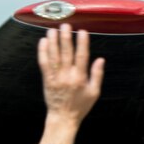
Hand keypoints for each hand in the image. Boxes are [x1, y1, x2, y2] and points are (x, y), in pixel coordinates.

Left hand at [37, 25, 104, 143]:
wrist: (63, 118)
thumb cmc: (80, 106)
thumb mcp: (94, 93)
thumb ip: (97, 75)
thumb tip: (100, 59)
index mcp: (80, 78)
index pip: (82, 56)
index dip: (82, 43)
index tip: (82, 32)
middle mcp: (67, 76)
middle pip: (66, 53)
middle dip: (66, 38)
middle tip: (65, 25)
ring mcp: (56, 77)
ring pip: (54, 56)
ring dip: (53, 42)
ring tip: (52, 30)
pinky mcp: (46, 80)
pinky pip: (44, 63)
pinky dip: (43, 52)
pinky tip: (43, 42)